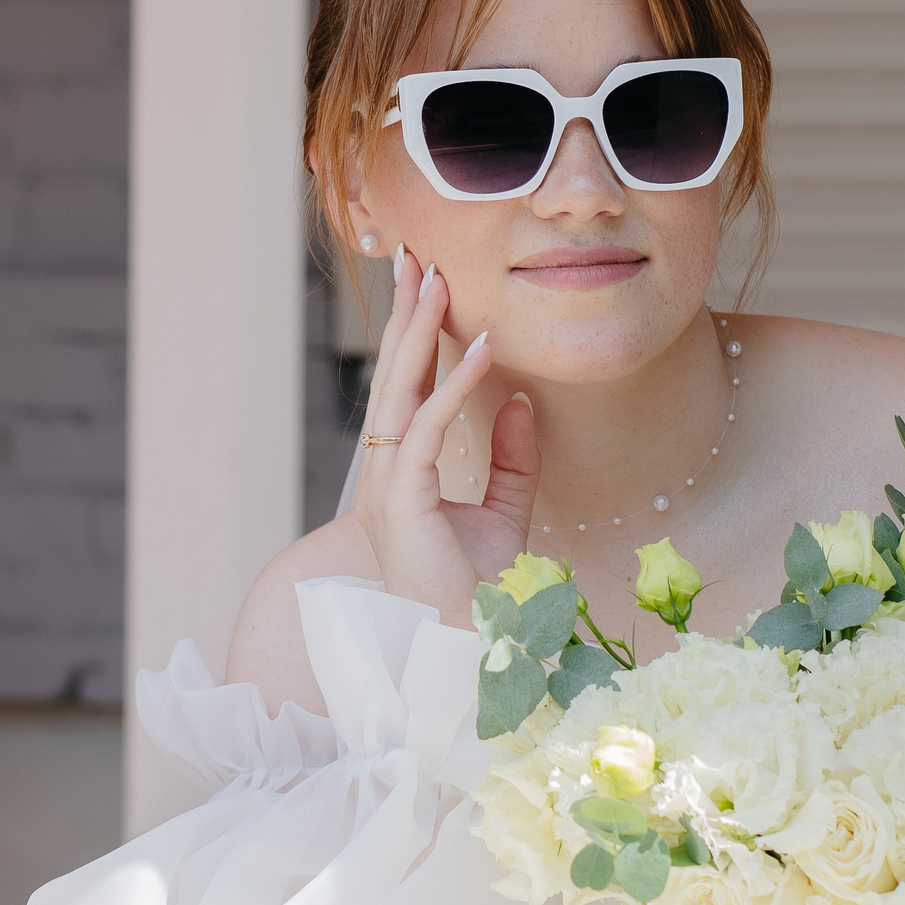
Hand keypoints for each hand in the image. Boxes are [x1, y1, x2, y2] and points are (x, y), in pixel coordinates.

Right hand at [352, 248, 539, 626]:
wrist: (468, 650)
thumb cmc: (479, 594)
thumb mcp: (505, 514)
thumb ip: (511, 460)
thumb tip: (520, 401)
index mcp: (399, 475)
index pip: (404, 390)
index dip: (413, 336)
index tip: (423, 281)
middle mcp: (384, 474)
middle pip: (391, 378)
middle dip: (402, 315)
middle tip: (413, 255)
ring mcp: (386, 488)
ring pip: (398, 392)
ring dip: (418, 333)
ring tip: (437, 280)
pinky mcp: (401, 503)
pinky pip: (425, 429)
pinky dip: (452, 386)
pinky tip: (479, 350)